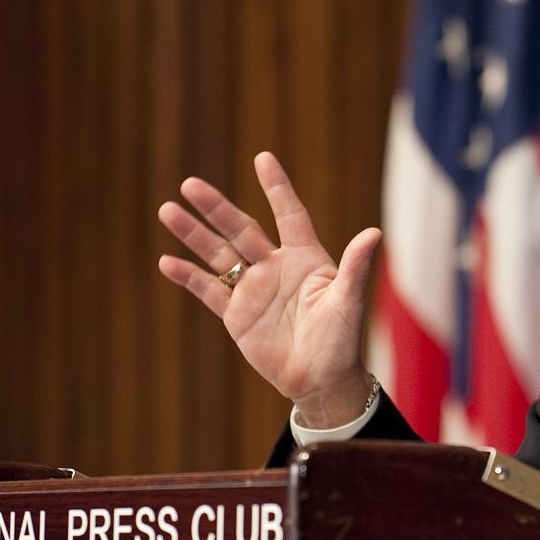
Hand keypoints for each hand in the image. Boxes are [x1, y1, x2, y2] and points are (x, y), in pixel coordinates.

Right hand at [157, 151, 380, 428]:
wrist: (320, 380)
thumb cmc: (342, 340)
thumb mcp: (348, 302)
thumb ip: (355, 267)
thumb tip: (374, 233)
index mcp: (305, 258)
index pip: (289, 214)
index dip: (277, 188)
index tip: (262, 158)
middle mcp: (275, 267)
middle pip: (241, 229)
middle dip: (216, 207)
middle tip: (190, 184)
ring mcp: (253, 289)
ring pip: (218, 254)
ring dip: (194, 234)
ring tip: (168, 210)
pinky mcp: (237, 315)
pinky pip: (208, 290)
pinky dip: (188, 276)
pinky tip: (166, 262)